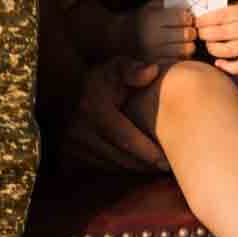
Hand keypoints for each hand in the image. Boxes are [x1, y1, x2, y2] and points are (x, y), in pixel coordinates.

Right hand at [59, 56, 168, 173]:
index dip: (147, 153)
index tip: (166, 162)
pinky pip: (103, 167)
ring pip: (112, 165)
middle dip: (145, 164)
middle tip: (167, 167)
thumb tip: (152, 71)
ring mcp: (74, 145)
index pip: (125, 138)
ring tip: (156, 167)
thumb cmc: (103, 78)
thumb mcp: (117, 67)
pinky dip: (121, 168)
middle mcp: (81, 130)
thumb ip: (134, 70)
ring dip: (134, 169)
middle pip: (120, 157)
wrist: (70, 89)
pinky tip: (137, 165)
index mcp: (94, 108)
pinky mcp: (72, 156)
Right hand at [133, 1, 195, 62]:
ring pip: (184, 49)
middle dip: (191, 31)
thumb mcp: (152, 5)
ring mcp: (154, 51)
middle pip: (185, 34)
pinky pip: (176, 59)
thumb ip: (169, 4)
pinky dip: (181, 55)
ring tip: (186, 40)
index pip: (181, 17)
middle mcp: (153, 36)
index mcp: (153, 19)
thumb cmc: (141, 17)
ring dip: (189, 44)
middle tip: (190, 29)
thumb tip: (188, 5)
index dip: (188, 17)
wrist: (122, 35)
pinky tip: (178, 48)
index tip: (188, 17)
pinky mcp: (155, 62)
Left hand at [196, 2, 237, 76]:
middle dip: (205, 34)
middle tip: (198, 34)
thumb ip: (229, 12)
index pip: (220, 16)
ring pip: (225, 50)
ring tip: (208, 44)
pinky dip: (225, 66)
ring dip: (212, 48)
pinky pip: (237, 66)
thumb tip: (203, 17)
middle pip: (220, 33)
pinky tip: (218, 62)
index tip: (196, 21)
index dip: (205, 20)